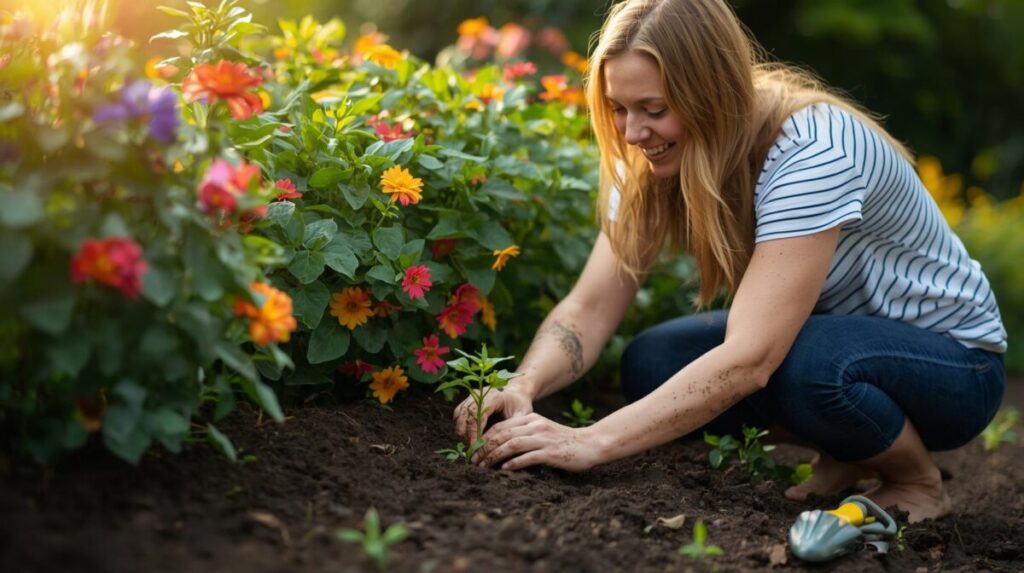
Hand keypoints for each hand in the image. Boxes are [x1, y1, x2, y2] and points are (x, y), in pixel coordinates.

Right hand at [453, 381, 533, 445]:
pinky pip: (458, 417)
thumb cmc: (519, 404)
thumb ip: (513, 428)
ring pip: (458, 417)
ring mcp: (470, 398)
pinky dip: (461, 429)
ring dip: (462, 434)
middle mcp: (477, 395)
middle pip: (464, 416)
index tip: (476, 448)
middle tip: (472, 452)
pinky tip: (468, 441)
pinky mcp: (466, 403)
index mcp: (492, 397)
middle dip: (466, 436)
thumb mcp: (522, 414)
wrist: (515, 392)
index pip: (477, 415)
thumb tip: (503, 446)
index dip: (474, 433)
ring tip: (470, 448)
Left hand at [472, 413, 604, 472]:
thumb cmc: (565, 441)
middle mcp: (536, 426)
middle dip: (484, 448)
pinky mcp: (551, 452)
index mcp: (532, 419)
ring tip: (483, 466)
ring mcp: (543, 438)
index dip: (484, 438)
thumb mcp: (543, 432)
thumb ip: (525, 435)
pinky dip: (514, 463)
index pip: (501, 426)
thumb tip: (500, 448)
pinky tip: (504, 469)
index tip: (473, 451)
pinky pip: (528, 457)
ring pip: (511, 444)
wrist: (591, 444)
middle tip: (473, 460)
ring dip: (494, 456)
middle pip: (502, 434)